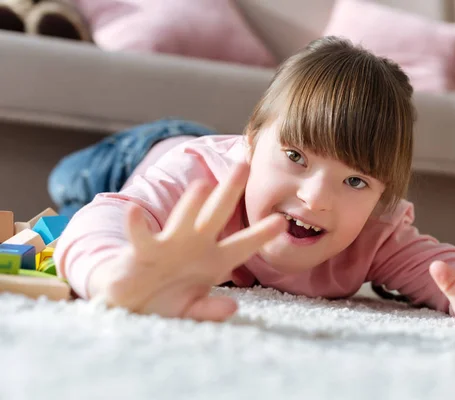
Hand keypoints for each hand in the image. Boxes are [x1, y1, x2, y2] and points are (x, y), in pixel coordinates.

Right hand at [90, 163, 286, 321]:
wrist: (135, 301)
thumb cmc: (169, 299)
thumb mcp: (192, 309)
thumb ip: (210, 309)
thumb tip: (232, 309)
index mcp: (214, 260)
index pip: (242, 245)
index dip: (260, 234)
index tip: (281, 221)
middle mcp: (195, 245)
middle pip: (215, 215)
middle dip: (230, 192)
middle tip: (244, 165)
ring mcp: (169, 245)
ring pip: (182, 219)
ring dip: (191, 205)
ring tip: (201, 186)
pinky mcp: (143, 251)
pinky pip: (141, 236)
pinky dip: (137, 225)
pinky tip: (135, 211)